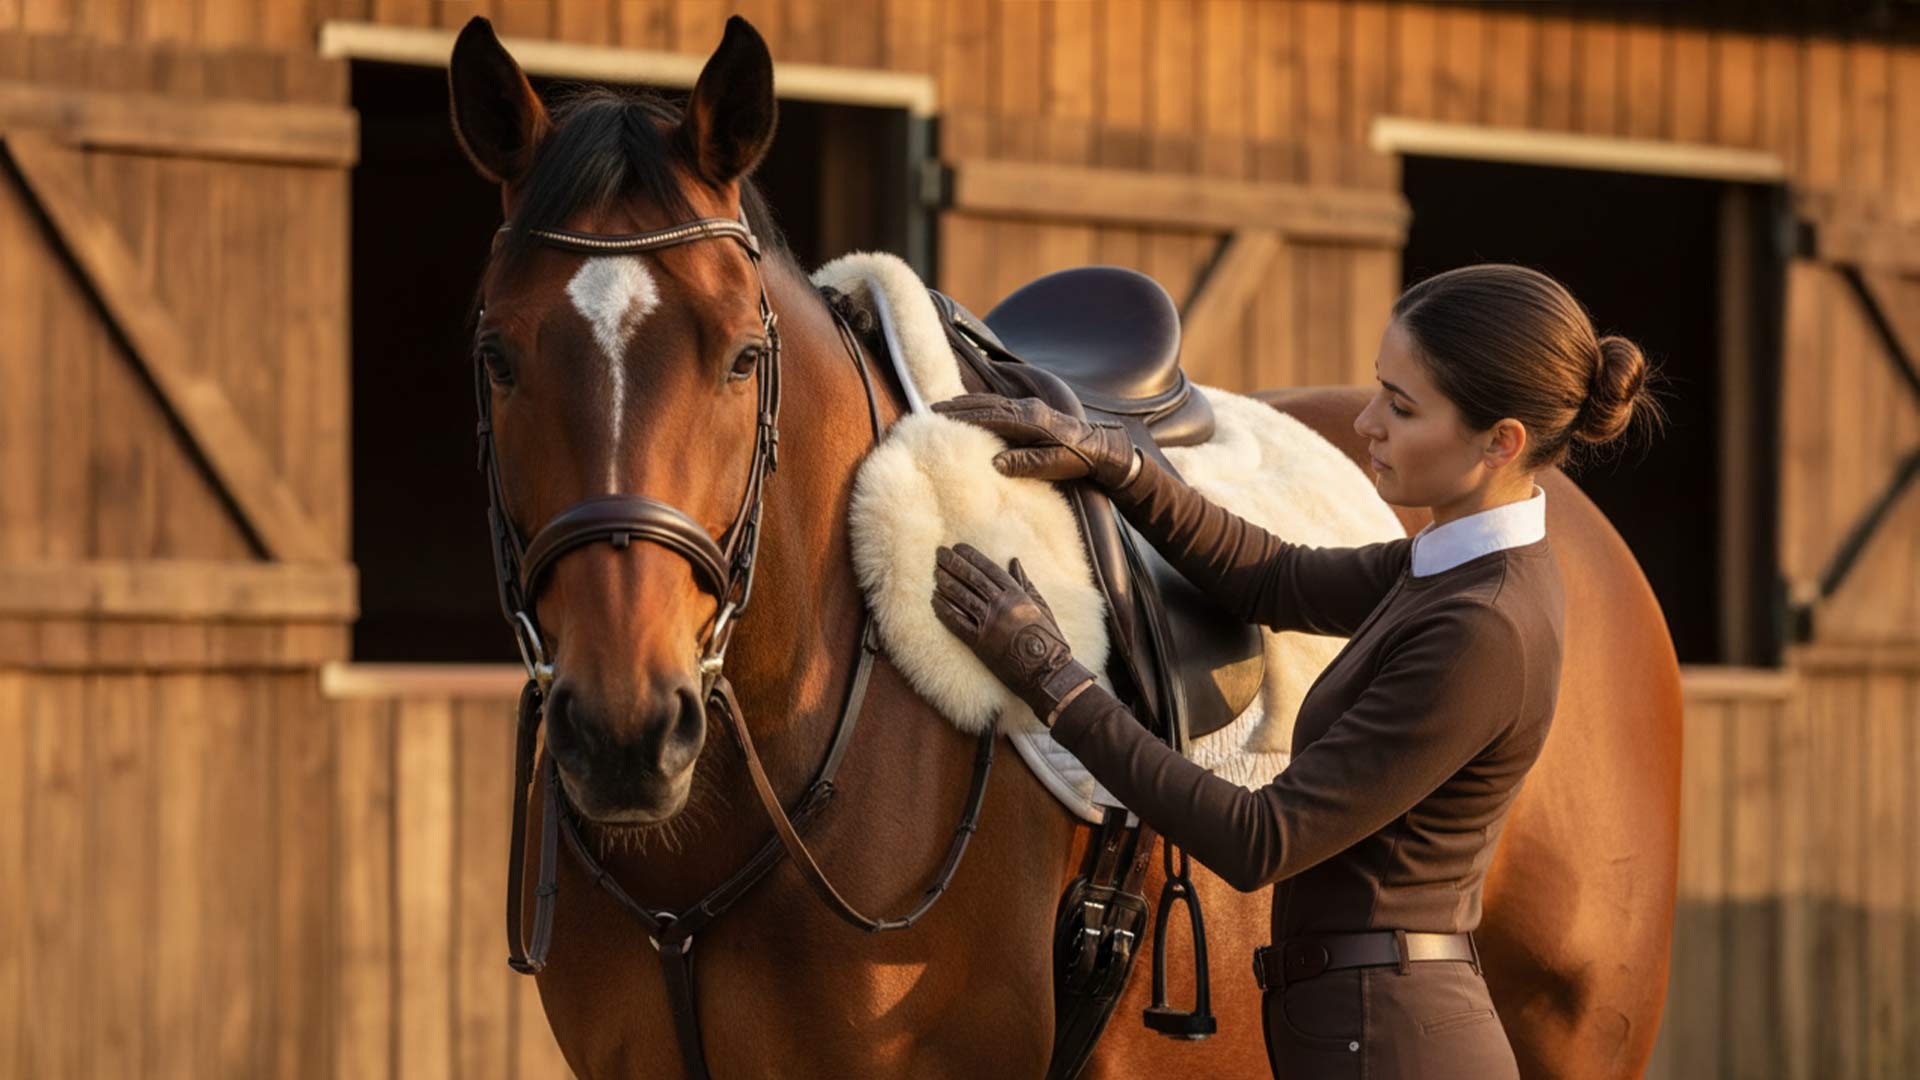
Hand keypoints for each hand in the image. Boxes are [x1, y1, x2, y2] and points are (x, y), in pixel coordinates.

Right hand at [931, 395, 1140, 489]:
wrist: (1104, 448)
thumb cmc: (1080, 460)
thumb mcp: (1056, 466)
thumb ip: (1027, 462)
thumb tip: (996, 463)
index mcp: (1033, 420)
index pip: (993, 417)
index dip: (966, 417)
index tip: (942, 418)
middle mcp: (1029, 408)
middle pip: (987, 404)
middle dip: (958, 406)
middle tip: (931, 410)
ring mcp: (1030, 407)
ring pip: (992, 401)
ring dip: (967, 403)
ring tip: (943, 407)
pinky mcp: (1032, 411)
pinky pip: (1000, 404)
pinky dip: (980, 404)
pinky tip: (969, 408)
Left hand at [931, 543, 1096, 725]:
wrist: (1046, 671)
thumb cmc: (1047, 638)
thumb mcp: (1040, 605)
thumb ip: (1025, 583)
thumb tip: (1014, 560)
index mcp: (1017, 595)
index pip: (989, 569)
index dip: (972, 556)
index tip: (958, 547)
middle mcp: (1001, 606)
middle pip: (972, 579)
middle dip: (954, 564)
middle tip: (939, 553)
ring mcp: (989, 624)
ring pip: (962, 598)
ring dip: (946, 583)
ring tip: (935, 572)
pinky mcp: (979, 643)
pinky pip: (957, 623)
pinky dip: (944, 610)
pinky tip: (934, 600)